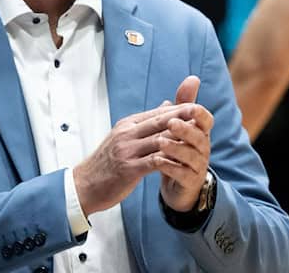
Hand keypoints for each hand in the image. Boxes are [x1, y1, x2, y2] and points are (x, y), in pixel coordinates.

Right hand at [73, 81, 209, 214]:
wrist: (85, 184)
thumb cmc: (106, 162)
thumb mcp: (123, 137)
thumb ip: (146, 123)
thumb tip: (167, 105)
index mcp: (126, 125)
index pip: (156, 113)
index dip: (178, 110)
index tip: (197, 106)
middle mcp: (126, 134)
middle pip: (160, 122)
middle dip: (182, 117)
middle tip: (203, 112)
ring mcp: (127, 151)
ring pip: (159, 140)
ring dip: (180, 139)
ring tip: (199, 139)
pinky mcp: (128, 168)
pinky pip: (155, 162)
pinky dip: (171, 161)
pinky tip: (184, 163)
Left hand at [158, 76, 214, 211]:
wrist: (179, 185)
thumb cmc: (179, 151)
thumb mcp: (180, 126)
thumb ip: (184, 104)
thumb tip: (193, 78)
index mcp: (199, 132)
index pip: (206, 121)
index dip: (200, 114)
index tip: (191, 108)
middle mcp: (202, 148)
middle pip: (199, 137)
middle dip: (185, 130)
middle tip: (171, 123)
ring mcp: (197, 166)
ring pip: (190, 156)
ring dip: (176, 148)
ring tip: (160, 142)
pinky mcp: (188, 182)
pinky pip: (181, 174)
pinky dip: (170, 167)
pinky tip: (157, 162)